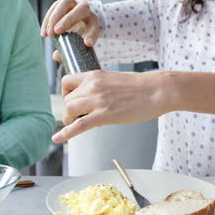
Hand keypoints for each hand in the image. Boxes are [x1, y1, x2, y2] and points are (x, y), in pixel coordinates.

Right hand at [41, 0, 99, 46]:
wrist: (78, 18)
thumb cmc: (80, 33)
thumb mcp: (80, 42)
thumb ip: (71, 50)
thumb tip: (56, 56)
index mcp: (93, 21)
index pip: (95, 26)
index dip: (91, 35)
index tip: (87, 44)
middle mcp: (85, 9)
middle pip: (80, 9)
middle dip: (68, 20)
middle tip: (57, 32)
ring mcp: (73, 3)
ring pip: (64, 4)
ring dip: (54, 18)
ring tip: (49, 33)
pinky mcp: (61, 3)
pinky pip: (54, 7)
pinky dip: (47, 19)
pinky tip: (44, 32)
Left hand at [52, 70, 167, 142]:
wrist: (157, 90)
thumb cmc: (140, 88)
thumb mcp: (114, 81)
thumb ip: (99, 88)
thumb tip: (91, 101)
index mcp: (94, 76)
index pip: (67, 82)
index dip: (65, 94)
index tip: (71, 102)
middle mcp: (93, 86)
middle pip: (67, 100)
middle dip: (69, 111)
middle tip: (77, 118)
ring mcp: (98, 100)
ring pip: (70, 110)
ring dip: (69, 120)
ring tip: (75, 125)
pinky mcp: (105, 114)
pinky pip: (79, 125)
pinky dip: (66, 133)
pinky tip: (57, 139)